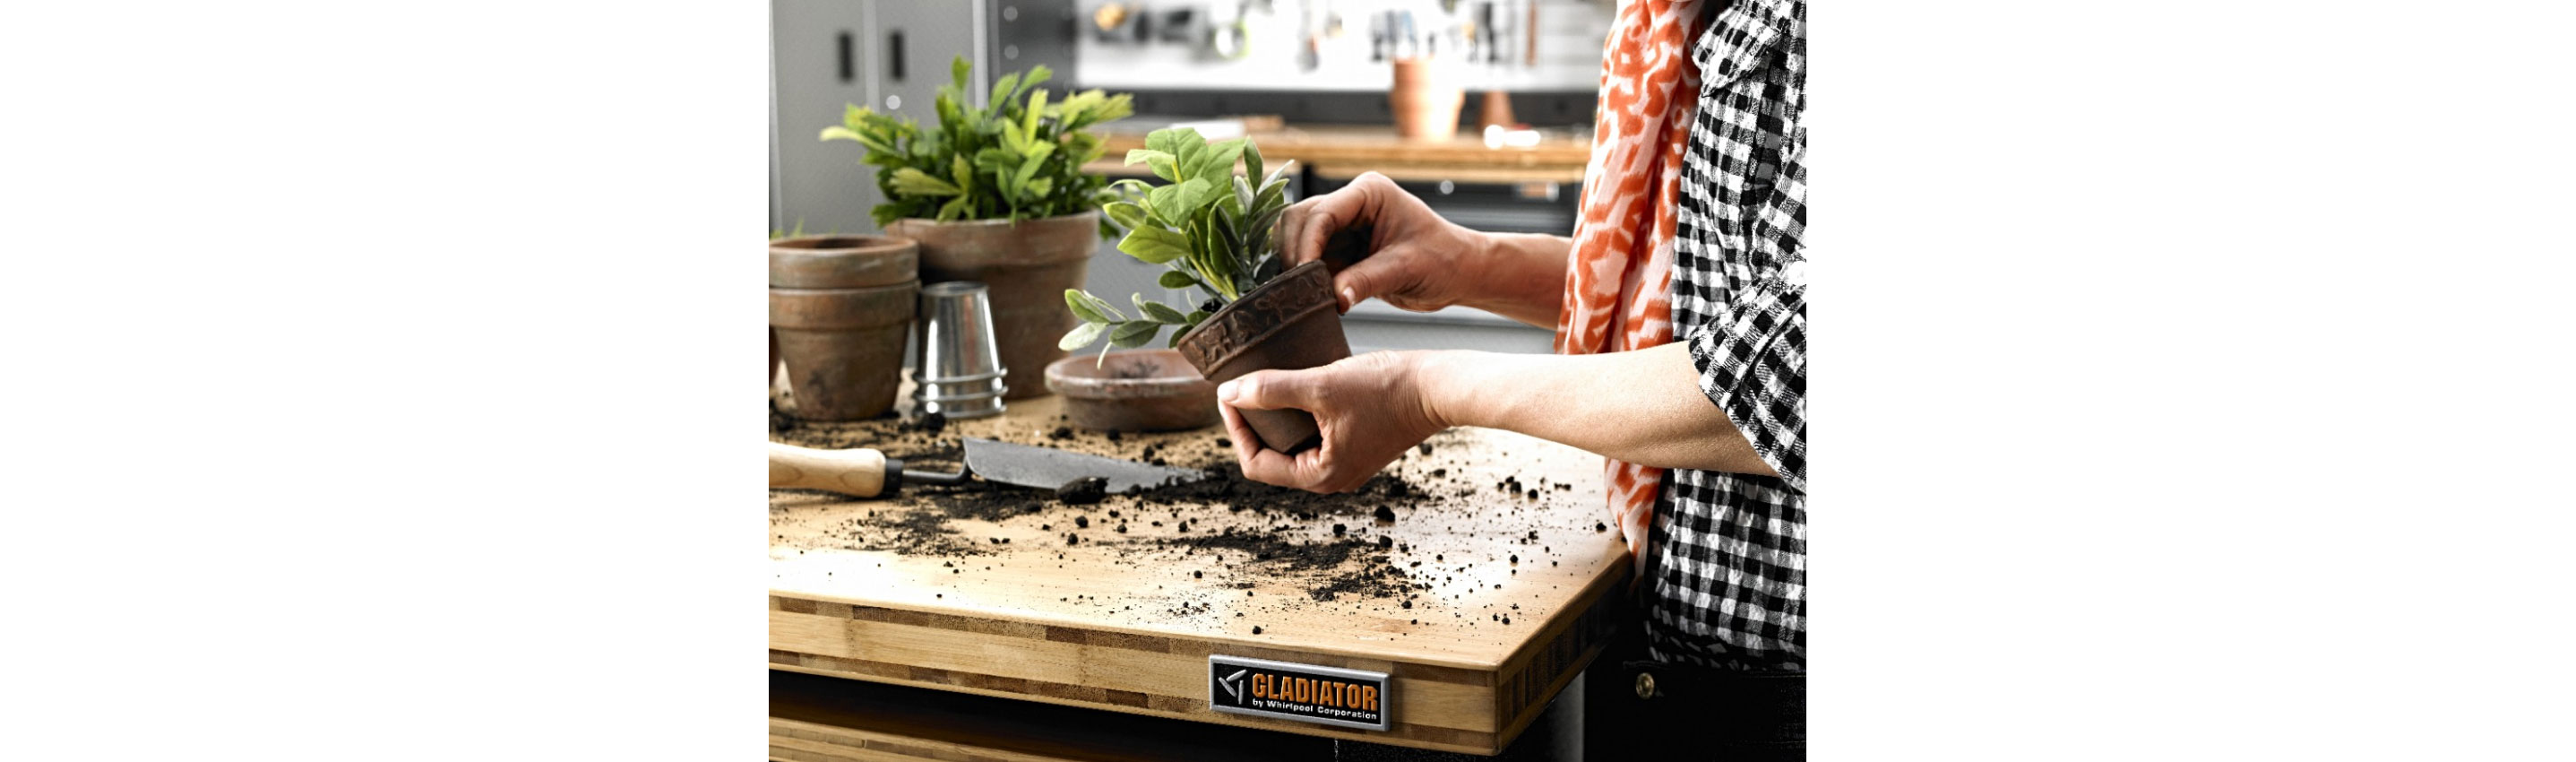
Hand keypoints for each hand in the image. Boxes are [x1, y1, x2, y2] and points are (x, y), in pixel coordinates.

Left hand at [1217, 351, 1447, 492]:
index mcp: (1322, 477)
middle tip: (1244, 387)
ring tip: (1267, 385)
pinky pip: (1315, 436)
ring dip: (1277, 418)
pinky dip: (1300, 416)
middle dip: (1255, 424)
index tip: (1229, 394)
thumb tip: (1229, 393)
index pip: (1256, 464)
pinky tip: (1298, 387)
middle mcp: (1333, 478)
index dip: (1237, 429)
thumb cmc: (1388, 389)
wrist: (1440, 386)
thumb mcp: (1322, 385)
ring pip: (1293, 445)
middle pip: (1272, 457)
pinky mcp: (1357, 446)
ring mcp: (1346, 463)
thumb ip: (1272, 390)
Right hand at [1274, 172, 1486, 313]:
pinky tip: (1310, 296)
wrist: (1459, 273)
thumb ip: (1367, 281)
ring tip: (1305, 295)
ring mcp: (1343, 225)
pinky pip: (1309, 259)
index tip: (1303, 276)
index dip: (1307, 244)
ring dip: (1296, 265)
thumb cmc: (1445, 260)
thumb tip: (1333, 298)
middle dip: (1295, 253)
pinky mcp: (1340, 249)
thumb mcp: (1406, 270)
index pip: (1322, 212)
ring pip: (1297, 238)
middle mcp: (1351, 203)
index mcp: (1369, 192)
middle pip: (1299, 219)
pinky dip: (1304, 277)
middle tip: (1299, 289)